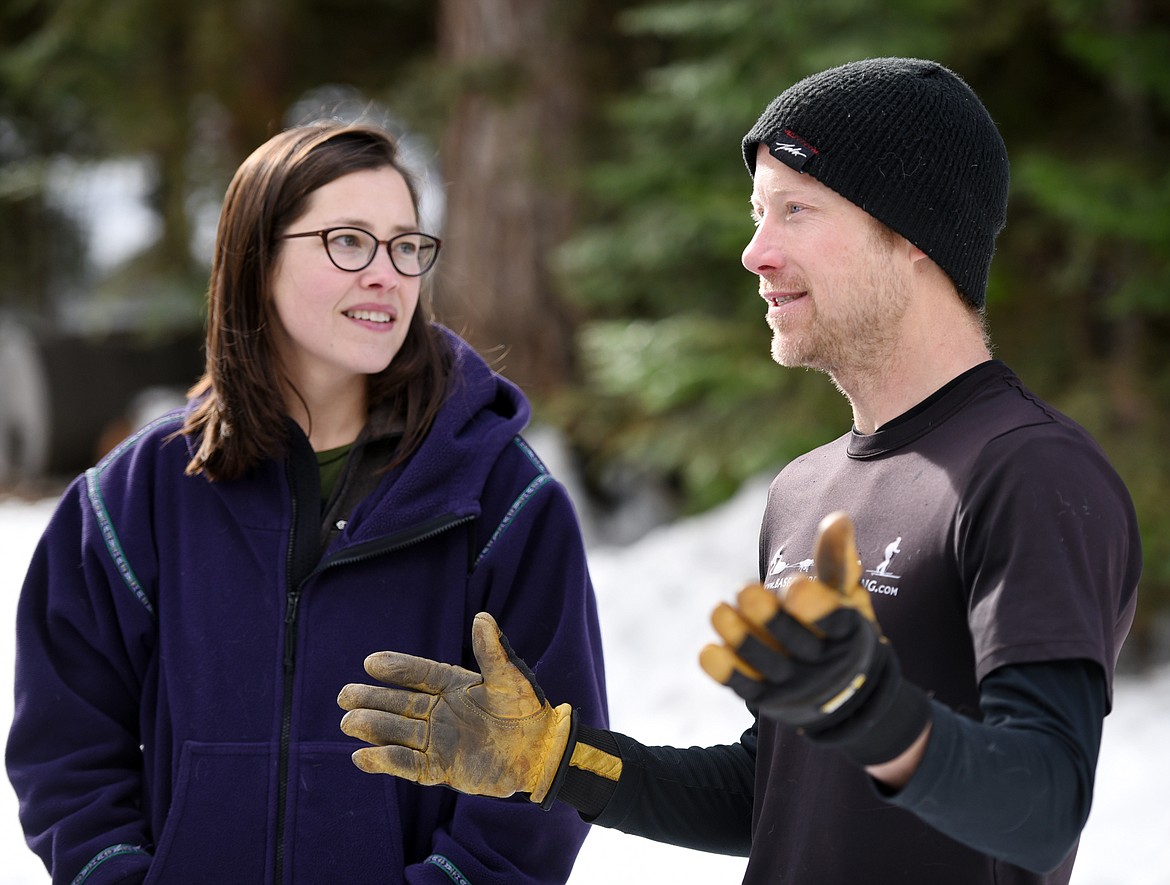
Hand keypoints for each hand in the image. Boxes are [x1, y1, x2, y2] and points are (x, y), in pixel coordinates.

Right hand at [338, 612, 574, 806]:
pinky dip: (387, 762)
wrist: (541, 751)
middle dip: (372, 699)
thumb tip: (483, 617)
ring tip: (349, 722)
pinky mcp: (441, 768)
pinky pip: (410, 765)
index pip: (419, 674)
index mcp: (454, 686)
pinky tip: (362, 758)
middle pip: (399, 704)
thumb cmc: (527, 710)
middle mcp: (440, 712)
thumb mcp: (511, 678)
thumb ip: (493, 652)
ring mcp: (439, 740)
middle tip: (345, 695)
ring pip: (399, 733)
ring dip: (374, 728)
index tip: (371, 662)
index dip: (396, 668)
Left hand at [700, 511, 930, 765]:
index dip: (815, 606)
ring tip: (718, 611)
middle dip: (770, 619)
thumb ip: (837, 559)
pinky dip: (725, 671)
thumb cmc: (839, 626)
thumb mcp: (847, 596)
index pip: (835, 623)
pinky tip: (707, 652)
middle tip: (744, 591)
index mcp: (849, 634)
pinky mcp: (766, 698)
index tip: (795, 583)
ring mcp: (794, 686)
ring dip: (741, 639)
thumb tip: (836, 518)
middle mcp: (825, 665)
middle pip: (797, 644)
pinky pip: (744, 687)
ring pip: (767, 665)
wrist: (843, 694)